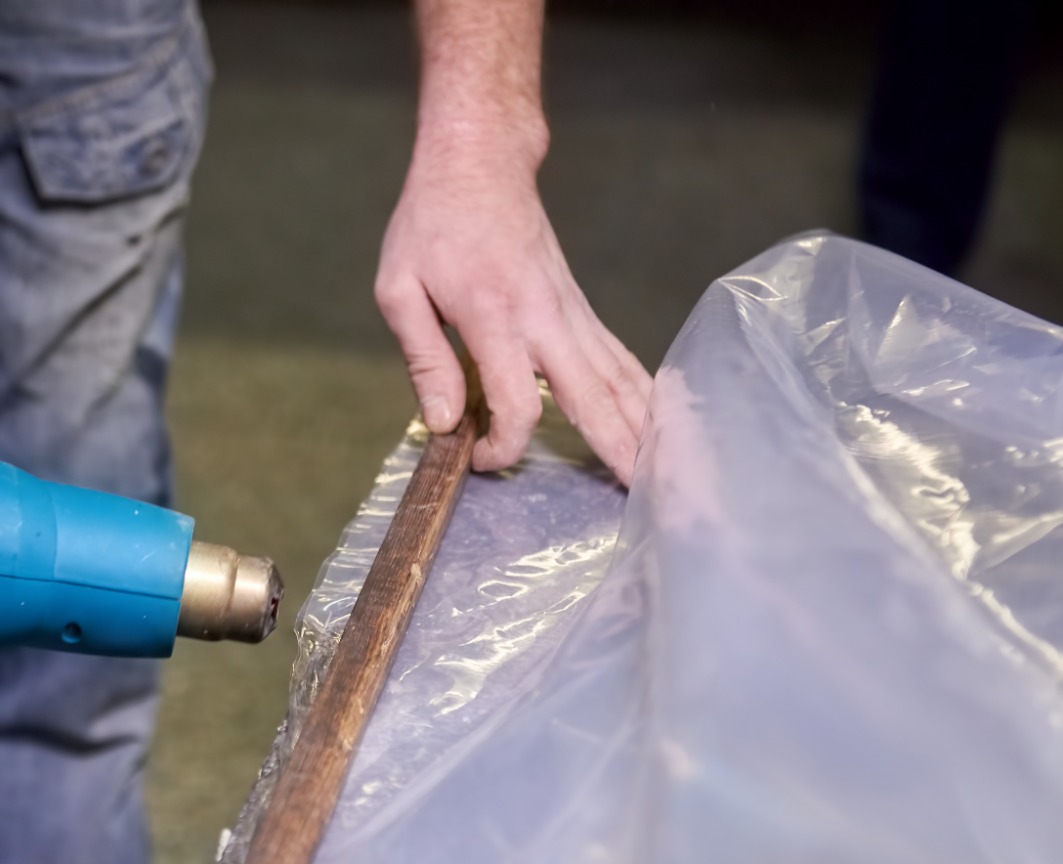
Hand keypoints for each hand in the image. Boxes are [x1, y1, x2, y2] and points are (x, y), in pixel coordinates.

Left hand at [375, 145, 650, 485]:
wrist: (480, 163)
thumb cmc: (431, 223)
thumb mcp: (399, 288)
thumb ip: (424, 358)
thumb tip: (445, 421)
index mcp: (494, 316)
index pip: (519, 402)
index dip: (504, 445)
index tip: (479, 457)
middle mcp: (545, 318)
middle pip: (593, 397)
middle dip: (618, 452)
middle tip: (639, 500)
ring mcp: (572, 313)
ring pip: (619, 380)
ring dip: (643, 430)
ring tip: (662, 477)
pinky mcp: (582, 310)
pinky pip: (619, 360)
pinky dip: (643, 396)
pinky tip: (657, 427)